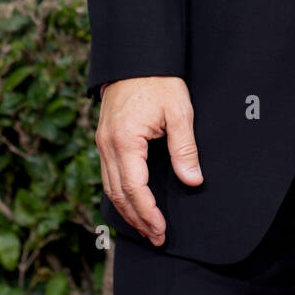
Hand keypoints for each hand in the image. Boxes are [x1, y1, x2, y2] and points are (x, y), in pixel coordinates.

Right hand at [95, 76, 201, 245]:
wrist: (136, 57)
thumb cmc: (159, 81)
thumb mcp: (178, 112)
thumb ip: (184, 149)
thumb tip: (192, 181)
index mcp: (124, 141)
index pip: (134, 189)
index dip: (148, 213)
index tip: (161, 230)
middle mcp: (107, 146)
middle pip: (119, 194)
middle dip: (137, 219)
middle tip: (156, 238)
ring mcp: (102, 143)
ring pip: (110, 188)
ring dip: (127, 211)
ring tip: (146, 228)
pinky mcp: (105, 140)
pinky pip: (108, 175)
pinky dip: (120, 194)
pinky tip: (132, 203)